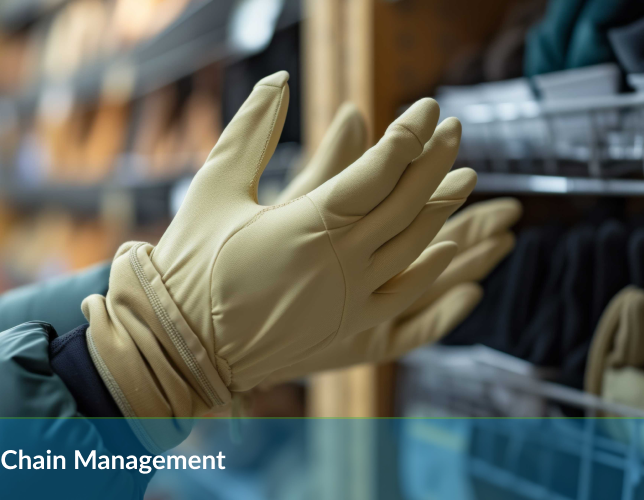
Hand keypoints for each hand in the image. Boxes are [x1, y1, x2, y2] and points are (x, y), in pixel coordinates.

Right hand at [81, 71, 475, 449]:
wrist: (181, 343)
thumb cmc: (191, 261)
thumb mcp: (216, 184)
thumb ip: (251, 129)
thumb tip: (277, 80)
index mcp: (310, 223)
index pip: (380, 170)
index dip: (410, 135)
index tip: (427, 108)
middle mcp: (341, 262)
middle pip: (409, 204)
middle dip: (437, 162)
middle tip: (456, 130)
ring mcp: (352, 300)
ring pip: (415, 247)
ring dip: (443, 209)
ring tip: (462, 178)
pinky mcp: (351, 332)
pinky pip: (407, 298)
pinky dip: (432, 271)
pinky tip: (446, 248)